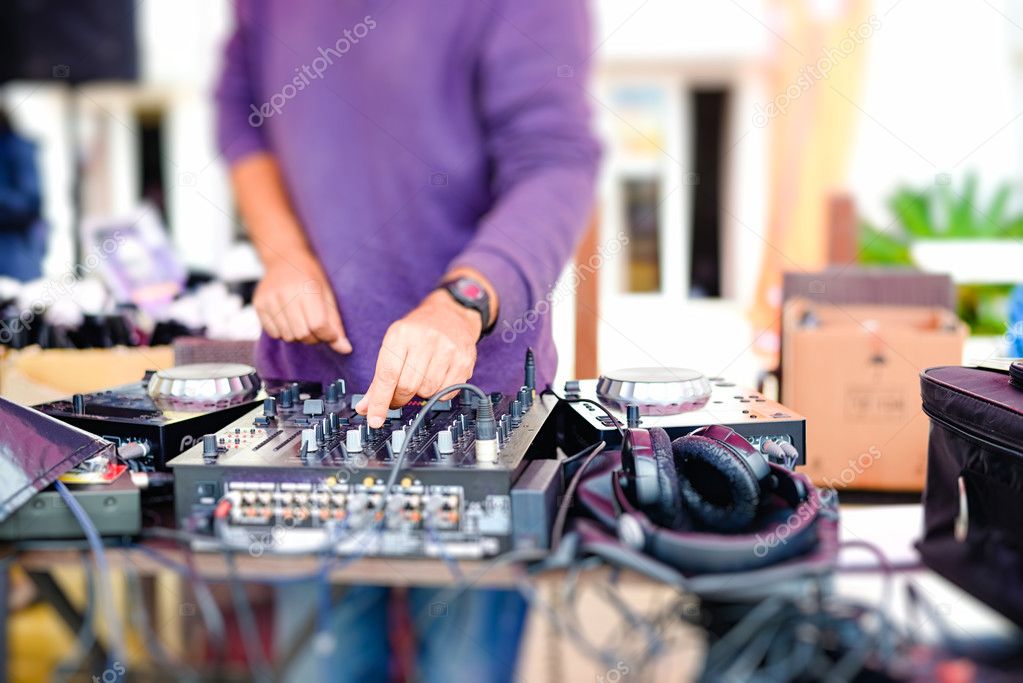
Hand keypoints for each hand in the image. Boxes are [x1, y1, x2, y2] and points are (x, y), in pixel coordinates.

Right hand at [252, 250, 351, 353]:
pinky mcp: (258, 304)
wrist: (284, 259)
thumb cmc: (310, 277)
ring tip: (302, 321)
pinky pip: (273, 333)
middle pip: (302, 334)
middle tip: (317, 329)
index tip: (331, 334)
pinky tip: (288, 319)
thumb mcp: (328, 295)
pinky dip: (284, 333)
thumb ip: (336, 323)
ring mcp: (269, 299)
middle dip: (314, 338)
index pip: (318, 325)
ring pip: (287, 336)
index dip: (328, 335)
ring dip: (298, 336)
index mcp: (308, 288)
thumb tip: (345, 349)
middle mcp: (286, 293)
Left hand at [355, 290, 480, 426]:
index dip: (380, 401)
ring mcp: (447, 350)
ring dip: (421, 393)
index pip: (387, 375)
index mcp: (401, 334)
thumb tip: (364, 408)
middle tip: (399, 396)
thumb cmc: (418, 331)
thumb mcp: (393, 345)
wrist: (451, 314)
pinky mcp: (464, 360)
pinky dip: (438, 393)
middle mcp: (425, 339)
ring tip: (422, 377)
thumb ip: (379, 379)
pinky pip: (446, 393)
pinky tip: (438, 378)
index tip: (374, 420)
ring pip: (427, 392)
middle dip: (400, 398)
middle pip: (407, 387)